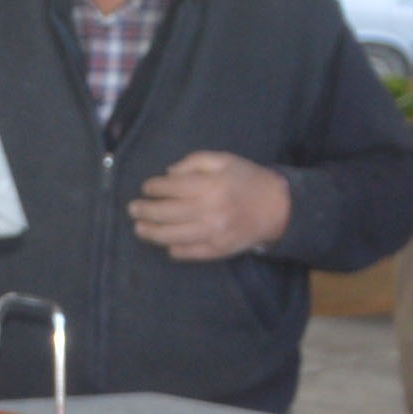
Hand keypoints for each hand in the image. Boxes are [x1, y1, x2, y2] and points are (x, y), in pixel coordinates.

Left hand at [129, 151, 291, 261]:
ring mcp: (214, 233)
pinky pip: (191, 253)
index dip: (153, 188)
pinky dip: (175, 250)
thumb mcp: (223, 160)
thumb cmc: (247, 179)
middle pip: (166, 213)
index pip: (171, 188)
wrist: (279, 207)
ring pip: (173, 236)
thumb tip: (167, 173)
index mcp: (210, 186)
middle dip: (145, 211)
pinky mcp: (219, 249)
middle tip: (133, 209)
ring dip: (151, 233)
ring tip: (139, 228)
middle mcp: (210, 211)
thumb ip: (193, 161)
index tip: (146, 188)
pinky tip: (165, 245)